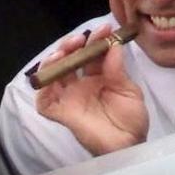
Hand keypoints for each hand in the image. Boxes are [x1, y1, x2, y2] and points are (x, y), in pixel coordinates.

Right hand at [34, 23, 147, 155]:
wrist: (130, 145)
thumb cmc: (131, 119)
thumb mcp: (128, 90)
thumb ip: (117, 69)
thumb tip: (113, 44)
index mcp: (96, 77)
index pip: (89, 54)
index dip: (94, 40)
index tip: (104, 29)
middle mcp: (79, 84)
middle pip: (67, 59)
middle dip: (70, 45)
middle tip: (80, 38)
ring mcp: (68, 98)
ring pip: (52, 74)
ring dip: (54, 59)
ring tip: (64, 51)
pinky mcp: (61, 113)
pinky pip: (44, 100)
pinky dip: (43, 86)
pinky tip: (51, 74)